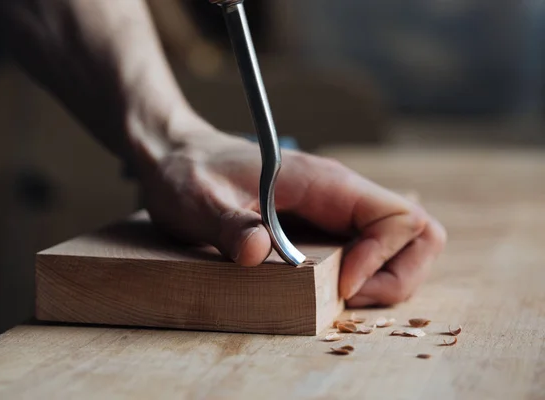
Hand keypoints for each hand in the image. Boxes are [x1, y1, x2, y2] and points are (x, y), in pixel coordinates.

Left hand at [134, 126, 446, 307]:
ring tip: (336, 295)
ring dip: (384, 280)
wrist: (181, 155)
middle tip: (345, 296)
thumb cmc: (191, 173)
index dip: (382, 258)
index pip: (398, 217)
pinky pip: (370, 249)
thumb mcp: (198, 201)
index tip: (339, 284)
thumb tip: (257, 252)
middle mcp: (341, 194)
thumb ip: (228, 226)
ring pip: (401, 244)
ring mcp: (337, 208)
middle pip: (417, 234)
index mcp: (325, 183)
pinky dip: (365, 276)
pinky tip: (327, 286)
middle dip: (396, 277)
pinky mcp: (325, 223)